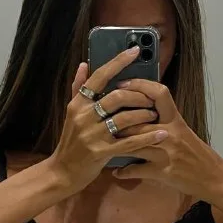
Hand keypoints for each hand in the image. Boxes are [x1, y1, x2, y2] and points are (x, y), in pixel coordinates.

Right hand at [50, 49, 167, 191]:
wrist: (61, 172)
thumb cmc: (70, 142)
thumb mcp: (71, 113)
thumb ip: (78, 88)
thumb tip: (84, 64)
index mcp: (78, 104)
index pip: (99, 77)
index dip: (118, 62)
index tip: (135, 50)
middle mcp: (84, 116)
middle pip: (117, 97)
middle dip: (138, 96)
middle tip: (151, 99)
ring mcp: (92, 135)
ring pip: (125, 118)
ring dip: (144, 115)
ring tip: (155, 115)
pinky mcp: (101, 152)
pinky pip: (129, 142)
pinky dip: (147, 137)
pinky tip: (161, 134)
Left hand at [111, 78, 222, 202]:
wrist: (213, 178)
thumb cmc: (198, 154)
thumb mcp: (183, 132)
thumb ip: (164, 121)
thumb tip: (143, 109)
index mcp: (175, 120)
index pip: (159, 93)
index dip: (139, 85)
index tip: (121, 84)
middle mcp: (169, 133)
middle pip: (137, 119)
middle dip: (116, 118)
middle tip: (101, 117)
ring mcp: (164, 153)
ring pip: (132, 143)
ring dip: (115, 144)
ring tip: (103, 143)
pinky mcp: (161, 172)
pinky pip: (136, 170)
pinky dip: (124, 171)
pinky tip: (116, 171)